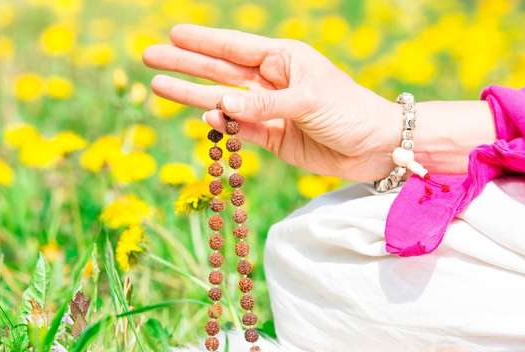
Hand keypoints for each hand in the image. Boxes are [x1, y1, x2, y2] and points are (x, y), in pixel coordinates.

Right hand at [143, 24, 397, 181]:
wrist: (376, 147)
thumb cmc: (349, 111)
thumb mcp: (308, 100)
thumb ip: (262, 105)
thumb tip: (218, 107)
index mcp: (282, 59)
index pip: (233, 47)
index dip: (202, 40)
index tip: (173, 32)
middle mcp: (270, 81)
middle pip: (218, 70)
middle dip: (184, 63)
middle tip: (148, 56)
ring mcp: (268, 109)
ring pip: (221, 100)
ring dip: (191, 94)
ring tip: (157, 87)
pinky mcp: (271, 137)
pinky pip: (239, 129)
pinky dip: (222, 125)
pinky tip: (202, 118)